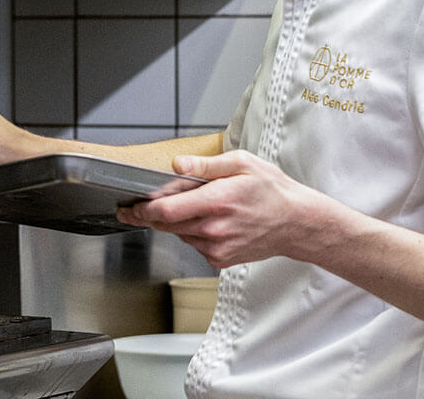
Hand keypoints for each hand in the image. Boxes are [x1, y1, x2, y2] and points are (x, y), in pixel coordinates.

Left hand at [117, 149, 319, 267]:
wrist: (295, 223)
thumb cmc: (271, 190)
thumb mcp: (241, 163)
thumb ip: (205, 165)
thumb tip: (177, 165)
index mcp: (216, 202)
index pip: (165, 211)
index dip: (141, 209)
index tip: (127, 206)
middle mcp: (213, 229)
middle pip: (165, 225)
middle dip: (149, 215)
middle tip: (138, 205)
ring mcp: (216, 248)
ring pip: (179, 234)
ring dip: (176, 222)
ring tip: (196, 206)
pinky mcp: (220, 259)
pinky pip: (194, 244)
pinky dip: (193, 233)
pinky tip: (210, 221)